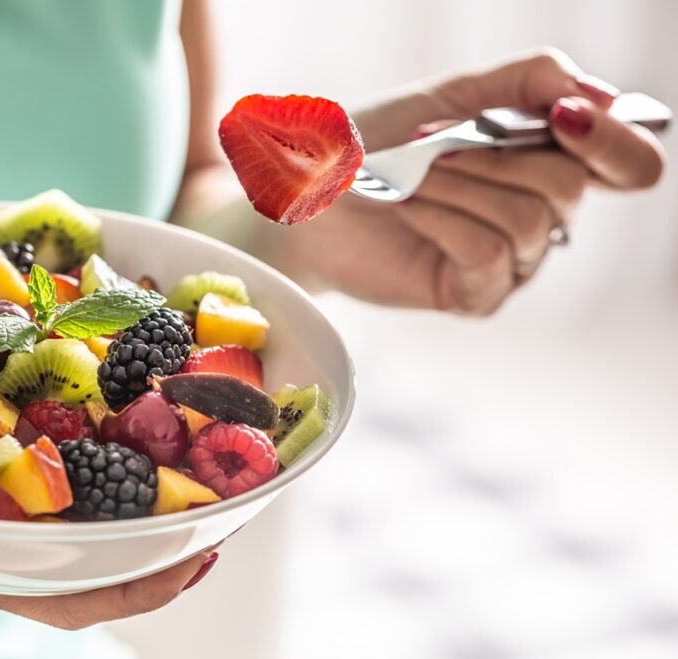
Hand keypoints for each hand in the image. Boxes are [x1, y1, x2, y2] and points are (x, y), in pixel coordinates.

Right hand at [0, 427, 215, 629]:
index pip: (68, 597)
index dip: (136, 589)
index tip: (197, 561)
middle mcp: (2, 532)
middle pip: (103, 552)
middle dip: (169, 531)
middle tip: (230, 494)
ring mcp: (5, 492)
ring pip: (94, 497)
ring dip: (152, 473)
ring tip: (203, 435)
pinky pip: (67, 444)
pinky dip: (108, 421)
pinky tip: (134, 382)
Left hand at [287, 48, 665, 313]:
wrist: (312, 194)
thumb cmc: (375, 145)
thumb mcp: (453, 95)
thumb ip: (530, 82)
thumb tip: (598, 96)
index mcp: (547, 161)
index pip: (629, 164)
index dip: (614, 140)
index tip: (567, 116)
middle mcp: (541, 214)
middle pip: (569, 185)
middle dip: (490, 155)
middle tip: (430, 144)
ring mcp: (511, 261)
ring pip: (526, 220)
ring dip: (457, 184)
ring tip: (409, 177)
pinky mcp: (474, 295)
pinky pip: (488, 254)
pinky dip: (441, 218)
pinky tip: (406, 205)